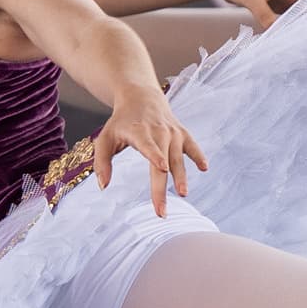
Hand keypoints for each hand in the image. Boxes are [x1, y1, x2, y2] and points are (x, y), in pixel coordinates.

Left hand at [92, 87, 206, 216]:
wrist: (141, 96)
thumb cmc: (121, 122)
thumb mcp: (105, 138)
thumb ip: (102, 163)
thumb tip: (103, 186)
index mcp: (139, 132)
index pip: (148, 145)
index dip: (156, 156)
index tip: (162, 168)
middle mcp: (159, 132)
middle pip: (164, 161)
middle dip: (162, 187)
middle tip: (161, 211)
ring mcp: (173, 132)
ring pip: (179, 158)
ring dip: (182, 177)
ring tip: (182, 193)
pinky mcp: (182, 133)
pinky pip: (192, 146)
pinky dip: (199, 156)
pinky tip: (204, 168)